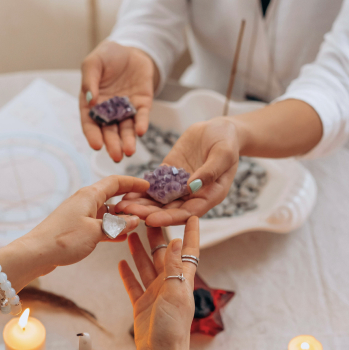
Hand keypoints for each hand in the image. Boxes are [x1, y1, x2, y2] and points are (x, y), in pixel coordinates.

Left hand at [23, 176, 148, 272]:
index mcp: (89, 196)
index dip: (133, 182)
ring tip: (138, 224)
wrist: (36, 254)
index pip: (115, 182)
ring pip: (107, 213)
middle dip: (130, 202)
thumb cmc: (63, 240)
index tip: (148, 186)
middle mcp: (85, 202)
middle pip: (112, 196)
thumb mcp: (96, 232)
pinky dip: (111, 229)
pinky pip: (99, 225)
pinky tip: (122, 237)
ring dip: (121, 218)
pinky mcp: (77, 228)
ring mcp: (80, 215)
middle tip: (147, 208)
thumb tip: (134, 220)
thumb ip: (117, 226)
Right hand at [80, 41, 156, 161]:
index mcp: (92, 105)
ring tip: (129, 151)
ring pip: (126, 130)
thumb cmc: (108, 56)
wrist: (131, 50)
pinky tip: (141, 132)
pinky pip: (141, 118)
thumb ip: (89, 79)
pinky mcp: (141, 106)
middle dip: (113, 144)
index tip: (96, 145)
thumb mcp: (94, 62)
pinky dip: (141, 125)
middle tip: (116, 156)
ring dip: (128, 141)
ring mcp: (125, 111)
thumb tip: (90, 100)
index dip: (93, 135)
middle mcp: (108, 112)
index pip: (90, 123)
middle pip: (109, 132)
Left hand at [115, 118, 239, 226]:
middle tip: (128, 213)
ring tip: (121, 205)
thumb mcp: (223, 154)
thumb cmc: (227, 142)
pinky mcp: (169, 176)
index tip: (151, 220)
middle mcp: (192, 197)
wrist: (220, 129)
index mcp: (208, 197)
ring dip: (140, 205)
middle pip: (168, 211)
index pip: (187, 213)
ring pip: (158, 201)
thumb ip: (210, 171)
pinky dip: (140, 191)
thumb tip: (192, 187)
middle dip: (148, 213)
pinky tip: (124, 192)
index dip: (169, 218)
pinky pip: (153, 187)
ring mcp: (179, 187)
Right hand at [119, 217, 198, 349]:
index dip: (191, 234)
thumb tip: (176, 241)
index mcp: (182, 281)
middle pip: (162, 254)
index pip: (189, 252)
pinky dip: (127, 274)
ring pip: (145, 266)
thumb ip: (174, 267)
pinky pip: (133, 284)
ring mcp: (154, 294)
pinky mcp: (141, 304)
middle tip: (148, 216)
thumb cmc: (172, 328)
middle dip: (157, 236)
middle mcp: (169, 284)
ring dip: (139, 251)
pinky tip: (121, 263)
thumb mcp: (175, 294)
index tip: (192, 216)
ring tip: (131, 233)